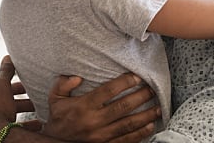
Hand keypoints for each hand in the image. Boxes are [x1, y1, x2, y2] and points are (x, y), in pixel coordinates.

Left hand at [0, 55, 43, 142]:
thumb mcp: (1, 85)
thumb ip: (5, 72)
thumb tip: (8, 57)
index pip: (1, 90)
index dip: (15, 87)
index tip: (27, 87)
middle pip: (7, 104)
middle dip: (22, 102)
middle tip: (35, 100)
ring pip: (12, 116)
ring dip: (25, 113)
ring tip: (39, 112)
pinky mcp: (1, 135)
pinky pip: (17, 128)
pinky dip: (28, 125)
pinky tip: (38, 124)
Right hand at [43, 73, 159, 141]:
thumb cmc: (58, 118)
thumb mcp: (55, 99)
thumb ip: (63, 84)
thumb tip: (77, 78)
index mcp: (84, 106)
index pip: (108, 91)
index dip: (125, 82)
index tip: (137, 77)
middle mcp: (94, 121)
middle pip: (123, 107)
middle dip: (140, 97)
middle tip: (152, 89)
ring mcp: (101, 136)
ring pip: (128, 124)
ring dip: (146, 116)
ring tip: (158, 108)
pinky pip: (126, 140)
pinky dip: (140, 134)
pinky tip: (150, 127)